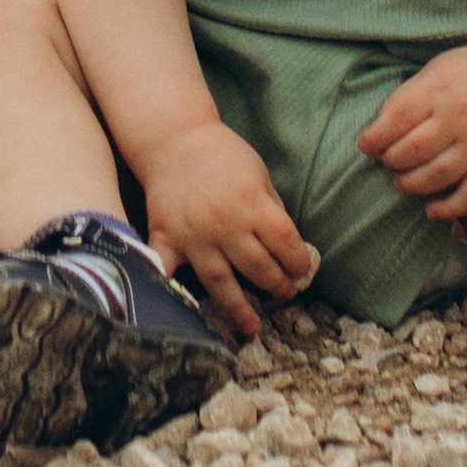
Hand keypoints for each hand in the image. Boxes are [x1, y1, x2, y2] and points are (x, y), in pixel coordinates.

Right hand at [138, 122, 317, 337]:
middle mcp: (224, 223)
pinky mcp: (166, 237)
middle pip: (258, 267)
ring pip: (220, 282)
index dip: (298, 262)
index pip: (285, 244)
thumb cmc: (223, 155)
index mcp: (252, 203)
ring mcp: (193, 235)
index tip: (301, 270)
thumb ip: (272, 210)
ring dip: (239, 307)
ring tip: (253, 326)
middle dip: (277, 284)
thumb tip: (288, 249)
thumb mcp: (259, 174)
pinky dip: (170, 289)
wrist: (175, 140)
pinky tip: (180, 313)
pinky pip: (166, 269)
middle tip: (286, 292)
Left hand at [361, 41, 466, 222]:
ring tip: (401, 182)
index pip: (398, 118)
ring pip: (438, 175)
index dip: (375, 137)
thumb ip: (407, 97)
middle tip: (386, 161)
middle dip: (391, 161)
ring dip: (411, 185)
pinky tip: (430, 211)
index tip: (365, 145)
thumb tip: (378, 130)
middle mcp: (461, 117)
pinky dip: (449, 208)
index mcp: (440, 89)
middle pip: (414, 150)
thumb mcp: (435, 70)